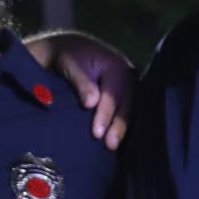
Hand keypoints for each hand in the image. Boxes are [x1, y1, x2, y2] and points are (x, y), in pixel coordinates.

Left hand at [32, 33, 134, 149]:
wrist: (73, 51)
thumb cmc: (68, 59)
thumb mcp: (70, 65)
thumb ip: (82, 82)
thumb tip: (92, 103)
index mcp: (117, 65)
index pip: (112, 94)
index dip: (106, 114)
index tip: (97, 133)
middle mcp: (128, 75)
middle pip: (125, 105)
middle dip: (117, 126)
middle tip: (109, 145)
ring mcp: (130, 86)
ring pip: (128, 110)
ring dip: (121, 129)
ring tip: (112, 147)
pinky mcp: (127, 95)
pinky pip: (127, 112)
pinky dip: (121, 126)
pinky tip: (115, 141)